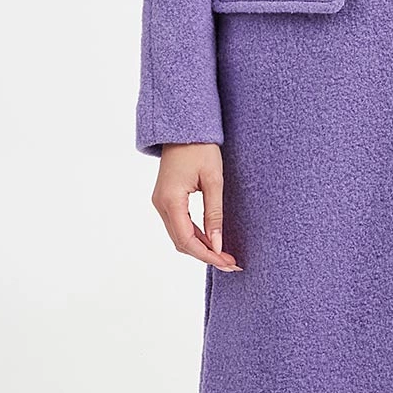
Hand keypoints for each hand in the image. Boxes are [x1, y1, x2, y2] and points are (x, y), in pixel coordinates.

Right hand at [151, 144, 242, 269]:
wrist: (184, 129)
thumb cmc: (200, 149)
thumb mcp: (214, 181)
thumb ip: (214, 214)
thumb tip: (217, 244)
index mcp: (171, 200)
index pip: (187, 240)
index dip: (207, 255)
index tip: (228, 262)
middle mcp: (161, 204)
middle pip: (181, 242)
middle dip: (206, 255)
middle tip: (231, 263)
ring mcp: (161, 202)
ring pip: (179, 236)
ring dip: (201, 248)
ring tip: (225, 255)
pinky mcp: (166, 200)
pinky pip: (178, 225)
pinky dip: (194, 236)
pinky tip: (212, 241)